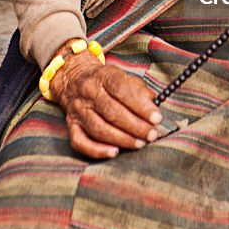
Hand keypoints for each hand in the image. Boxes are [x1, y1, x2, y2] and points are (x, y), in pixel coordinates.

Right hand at [48, 42, 162, 158]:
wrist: (73, 79)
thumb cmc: (104, 80)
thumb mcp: (122, 75)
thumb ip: (138, 89)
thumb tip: (153, 104)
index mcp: (103, 76)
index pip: (122, 90)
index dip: (141, 106)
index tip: (156, 118)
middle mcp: (88, 92)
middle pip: (112, 112)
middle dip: (135, 126)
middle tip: (152, 134)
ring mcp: (78, 110)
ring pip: (99, 129)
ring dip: (122, 139)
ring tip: (140, 143)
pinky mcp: (71, 126)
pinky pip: (80, 142)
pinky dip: (97, 150)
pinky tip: (114, 152)